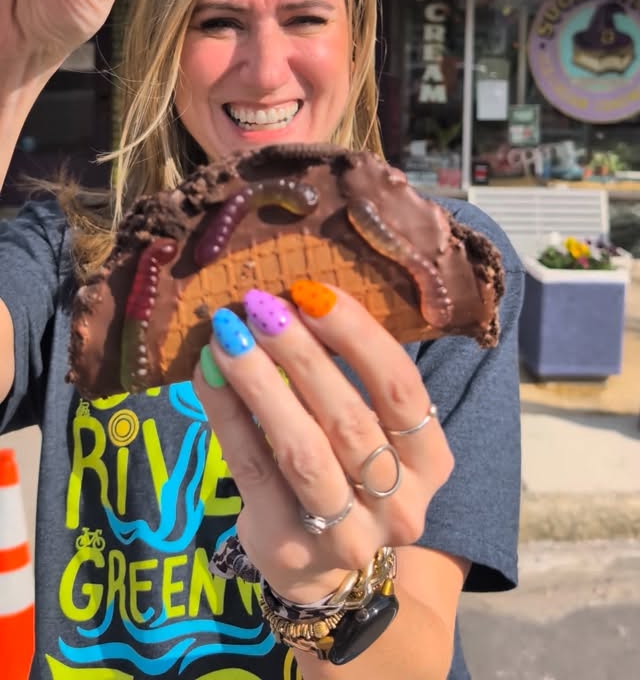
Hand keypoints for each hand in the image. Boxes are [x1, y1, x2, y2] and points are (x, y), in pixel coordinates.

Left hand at [193, 284, 453, 603]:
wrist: (325, 571)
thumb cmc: (351, 472)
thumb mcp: (375, 432)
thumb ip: (353, 377)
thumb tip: (297, 298)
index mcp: (431, 461)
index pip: (402, 389)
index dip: (357, 337)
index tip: (313, 292)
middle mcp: (400, 504)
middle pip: (349, 419)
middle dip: (301, 354)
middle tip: (262, 305)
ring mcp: (345, 534)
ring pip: (301, 450)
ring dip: (260, 383)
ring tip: (228, 334)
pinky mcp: (287, 546)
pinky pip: (252, 470)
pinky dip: (227, 414)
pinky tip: (209, 372)